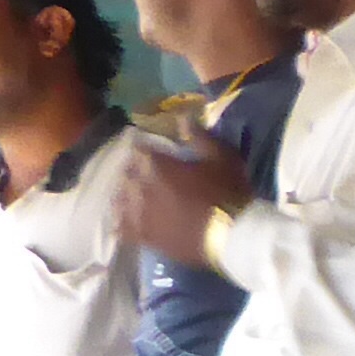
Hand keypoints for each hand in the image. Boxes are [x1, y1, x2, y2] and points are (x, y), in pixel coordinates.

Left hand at [115, 134, 251, 269]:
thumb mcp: (223, 158)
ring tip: (132, 196)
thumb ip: (200, 137)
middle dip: (133, 171)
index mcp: (156, 164)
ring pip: (120, 199)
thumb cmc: (230, 194)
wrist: (234, 239)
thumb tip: (182, 117)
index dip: (145, 148)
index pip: (139, 148)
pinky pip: (123, 228)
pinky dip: (121, 223)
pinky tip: (124, 223)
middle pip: (126, 173)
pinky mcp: (146, 237)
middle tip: (143, 172)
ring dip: (124, 195)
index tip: (151, 149)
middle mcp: (140, 186)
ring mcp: (140, 213)